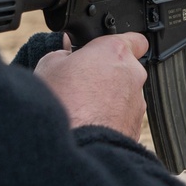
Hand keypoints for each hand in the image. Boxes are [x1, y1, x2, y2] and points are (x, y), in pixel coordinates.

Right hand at [34, 32, 148, 140]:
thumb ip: (63, 54)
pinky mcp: (136, 128)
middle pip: (126, 69)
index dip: (119, 45)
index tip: (106, 52)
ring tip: (82, 109)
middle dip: (108, 74)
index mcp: (115, 52)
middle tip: (82, 84)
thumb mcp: (49, 66)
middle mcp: (133, 75)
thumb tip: (68, 54)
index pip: (134, 39)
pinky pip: (123, 118)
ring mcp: (137, 103)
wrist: (76, 146)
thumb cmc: (61, 103)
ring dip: (109, 99)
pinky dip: (110, 120)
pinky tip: (89, 125)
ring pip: (125, 95)